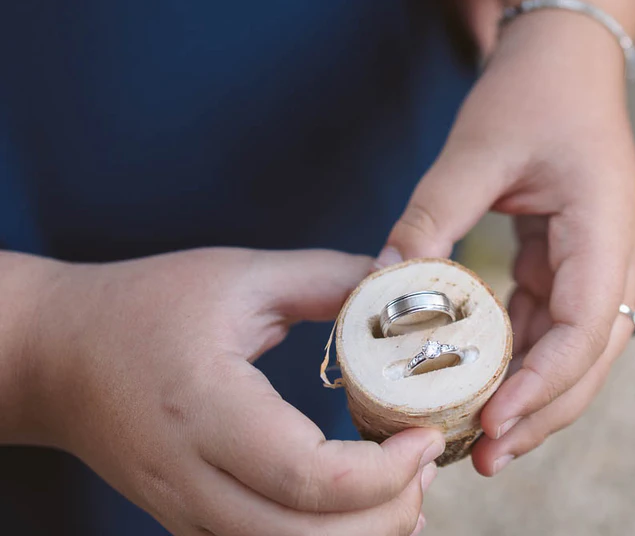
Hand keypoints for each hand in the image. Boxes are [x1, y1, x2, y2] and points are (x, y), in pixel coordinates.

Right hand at [25, 248, 442, 535]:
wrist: (54, 356)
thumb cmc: (143, 307)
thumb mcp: (241, 276)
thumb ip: (329, 279)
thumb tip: (401, 283)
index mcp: (206, 409)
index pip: (305, 476)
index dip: (382, 472)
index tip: (425, 433)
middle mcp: (191, 478)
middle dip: (387, 516)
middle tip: (428, 464)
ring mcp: (185, 512)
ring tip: (407, 488)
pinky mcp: (188, 524)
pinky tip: (365, 512)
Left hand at [383, 9, 634, 475]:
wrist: (566, 58)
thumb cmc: (532, 92)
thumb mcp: (476, 148)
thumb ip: (432, 215)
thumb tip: (379, 284)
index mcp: (604, 227)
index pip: (587, 325)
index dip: (544, 382)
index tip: (495, 420)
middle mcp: (614, 256)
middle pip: (591, 358)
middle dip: (542, 412)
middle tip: (484, 459)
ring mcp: (597, 263)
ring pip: (574, 352)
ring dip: (531, 395)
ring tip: (476, 440)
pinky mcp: (572, 263)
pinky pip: (550, 326)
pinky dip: (518, 360)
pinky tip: (478, 386)